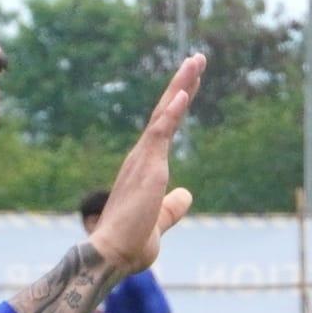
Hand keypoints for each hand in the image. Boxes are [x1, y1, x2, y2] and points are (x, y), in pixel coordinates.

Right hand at [88, 54, 205, 272]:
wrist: (113, 255)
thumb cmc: (132, 243)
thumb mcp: (160, 221)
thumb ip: (172, 207)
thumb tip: (186, 195)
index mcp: (145, 167)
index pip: (165, 127)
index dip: (178, 104)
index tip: (191, 83)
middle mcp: (142, 157)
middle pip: (166, 111)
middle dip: (183, 83)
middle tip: (198, 58)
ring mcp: (144, 159)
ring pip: (165, 113)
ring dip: (182, 85)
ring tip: (196, 61)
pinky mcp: (147, 167)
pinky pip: (161, 132)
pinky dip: (172, 111)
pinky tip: (184, 92)